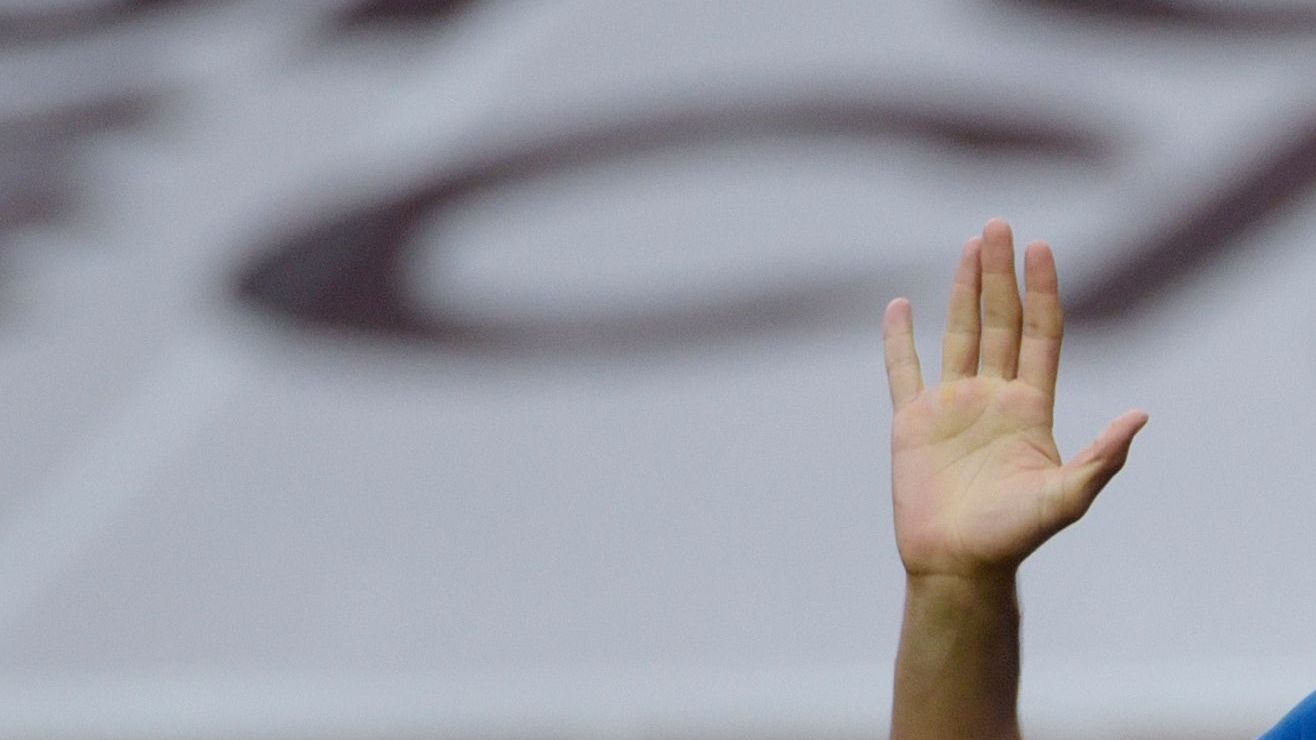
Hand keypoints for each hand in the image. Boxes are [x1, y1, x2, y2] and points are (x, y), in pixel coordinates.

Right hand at [883, 218, 1147, 578]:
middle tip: (998, 226)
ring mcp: (952, 405)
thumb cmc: (1013, 537)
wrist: (956, 564)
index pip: (1040, 334)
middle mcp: (993, 397)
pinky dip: (898, 339)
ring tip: (969, 246)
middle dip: (1001, 273)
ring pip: (960, 333)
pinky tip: (900, 306)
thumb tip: (1141, 416)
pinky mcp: (912, 421)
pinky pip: (903, 370)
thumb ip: (1102, 458)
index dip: (1042, 291)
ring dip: (965, 290)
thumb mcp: (1066, 498)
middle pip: (1000, 321)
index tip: (1041, 249)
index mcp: (1031, 407)